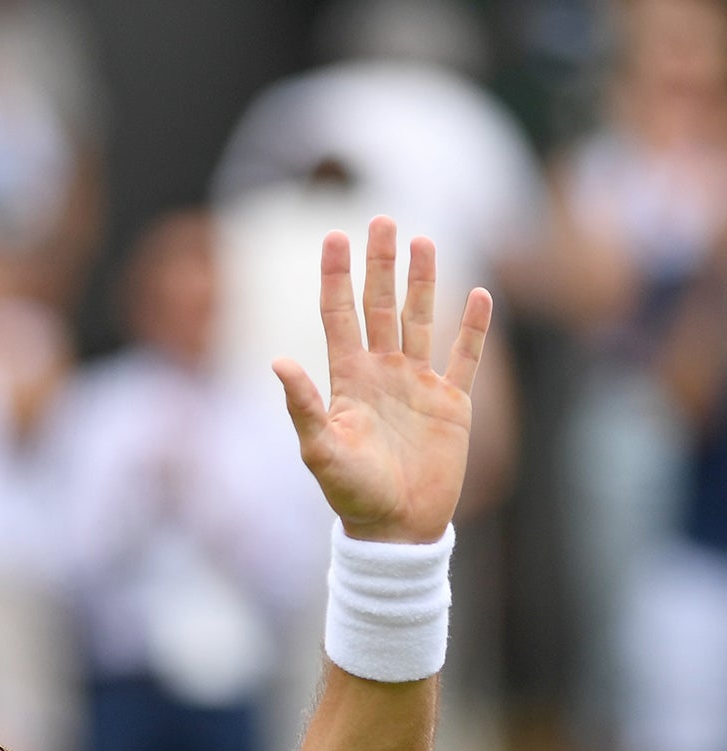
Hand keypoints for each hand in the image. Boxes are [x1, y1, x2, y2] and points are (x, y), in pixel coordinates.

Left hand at [274, 217, 492, 543]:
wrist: (394, 528)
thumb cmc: (351, 494)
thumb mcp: (320, 450)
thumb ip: (301, 406)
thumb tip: (277, 362)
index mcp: (348, 379)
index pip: (340, 315)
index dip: (336, 277)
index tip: (333, 235)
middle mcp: (382, 373)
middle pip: (381, 305)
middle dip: (380, 264)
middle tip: (381, 218)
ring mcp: (418, 384)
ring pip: (422, 319)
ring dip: (423, 281)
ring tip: (422, 240)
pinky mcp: (452, 403)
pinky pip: (464, 356)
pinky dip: (473, 327)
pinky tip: (478, 294)